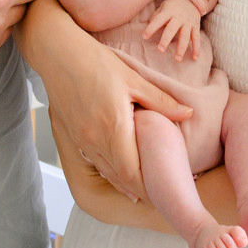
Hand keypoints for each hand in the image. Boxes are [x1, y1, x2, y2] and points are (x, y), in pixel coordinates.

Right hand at [30, 0, 192, 200]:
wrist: (58, 53)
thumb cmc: (96, 62)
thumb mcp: (133, 79)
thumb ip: (161, 101)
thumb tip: (189, 113)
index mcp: (113, 127)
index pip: (132, 171)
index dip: (149, 187)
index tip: (166, 191)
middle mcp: (94, 139)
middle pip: (120, 177)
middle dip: (140, 189)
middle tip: (160, 194)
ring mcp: (81, 140)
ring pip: (105, 171)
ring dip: (124, 183)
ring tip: (143, 191)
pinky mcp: (73, 135)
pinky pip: (94, 161)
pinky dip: (109, 171)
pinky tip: (119, 173)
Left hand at [143, 0, 201, 60]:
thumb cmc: (174, 4)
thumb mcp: (164, 6)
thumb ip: (156, 16)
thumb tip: (148, 24)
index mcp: (168, 12)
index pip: (158, 20)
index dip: (151, 28)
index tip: (144, 36)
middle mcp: (179, 17)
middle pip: (171, 29)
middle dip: (166, 40)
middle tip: (160, 50)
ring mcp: (188, 22)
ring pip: (185, 36)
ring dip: (181, 48)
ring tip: (177, 59)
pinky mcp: (196, 26)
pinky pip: (196, 38)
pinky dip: (196, 48)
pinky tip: (194, 58)